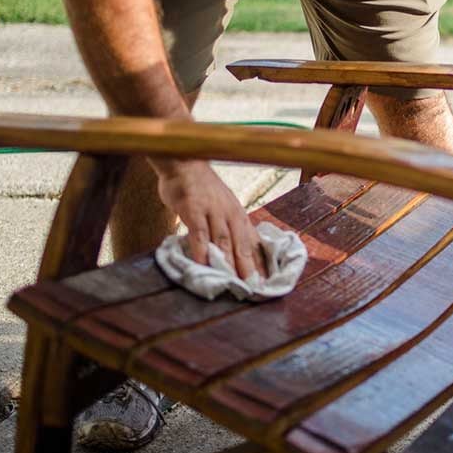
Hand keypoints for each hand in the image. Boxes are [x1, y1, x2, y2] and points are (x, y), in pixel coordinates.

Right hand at [152, 159, 265, 278]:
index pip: (254, 244)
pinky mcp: (193, 209)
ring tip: (233, 284)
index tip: (267, 284)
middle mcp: (230, 214)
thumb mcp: (225, 206)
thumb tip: (241, 253)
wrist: (185, 162)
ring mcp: (212, 211)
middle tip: (253, 290)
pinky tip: (203, 265)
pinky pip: (199, 233)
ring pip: (224, 241)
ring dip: (229, 263)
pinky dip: (201, 250)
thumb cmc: (204, 188)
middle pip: (242, 245)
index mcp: (240, 216)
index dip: (261, 264)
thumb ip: (231, 228)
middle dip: (249, 269)